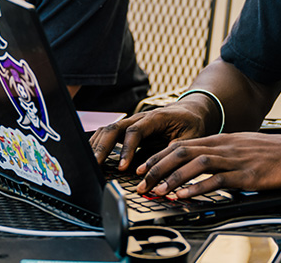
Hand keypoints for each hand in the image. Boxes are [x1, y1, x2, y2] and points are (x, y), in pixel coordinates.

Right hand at [89, 102, 208, 170]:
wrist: (190, 111)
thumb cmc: (191, 124)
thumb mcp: (190, 138)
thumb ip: (176, 151)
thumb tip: (162, 170)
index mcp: (155, 118)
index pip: (135, 131)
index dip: (127, 149)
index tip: (124, 167)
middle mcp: (139, 118)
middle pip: (114, 128)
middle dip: (102, 147)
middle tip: (94, 165)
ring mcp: (131, 123)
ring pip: (108, 130)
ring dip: (97, 146)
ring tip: (90, 164)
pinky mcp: (128, 130)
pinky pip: (109, 134)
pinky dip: (99, 145)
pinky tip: (93, 157)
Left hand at [135, 133, 280, 198]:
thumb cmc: (274, 154)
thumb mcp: (242, 148)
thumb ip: (222, 154)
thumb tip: (202, 164)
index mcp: (221, 140)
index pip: (182, 144)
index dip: (159, 156)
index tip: (143, 167)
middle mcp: (224, 146)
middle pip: (182, 152)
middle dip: (157, 167)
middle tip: (141, 181)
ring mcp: (234, 159)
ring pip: (195, 163)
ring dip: (173, 177)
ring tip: (158, 190)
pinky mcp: (246, 175)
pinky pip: (217, 180)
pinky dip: (198, 187)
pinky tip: (186, 195)